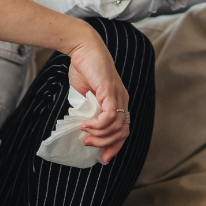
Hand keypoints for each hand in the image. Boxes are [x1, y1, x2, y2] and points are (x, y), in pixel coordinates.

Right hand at [65, 27, 129, 163]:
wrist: (82, 48)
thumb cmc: (83, 68)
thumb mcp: (85, 95)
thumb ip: (87, 110)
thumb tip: (82, 128)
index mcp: (118, 101)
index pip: (124, 130)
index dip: (115, 146)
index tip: (102, 157)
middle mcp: (122, 100)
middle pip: (123, 132)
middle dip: (106, 144)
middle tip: (88, 144)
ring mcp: (118, 95)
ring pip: (117, 127)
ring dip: (99, 135)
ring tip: (84, 134)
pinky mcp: (110, 91)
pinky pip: (109, 116)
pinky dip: (98, 125)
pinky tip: (86, 124)